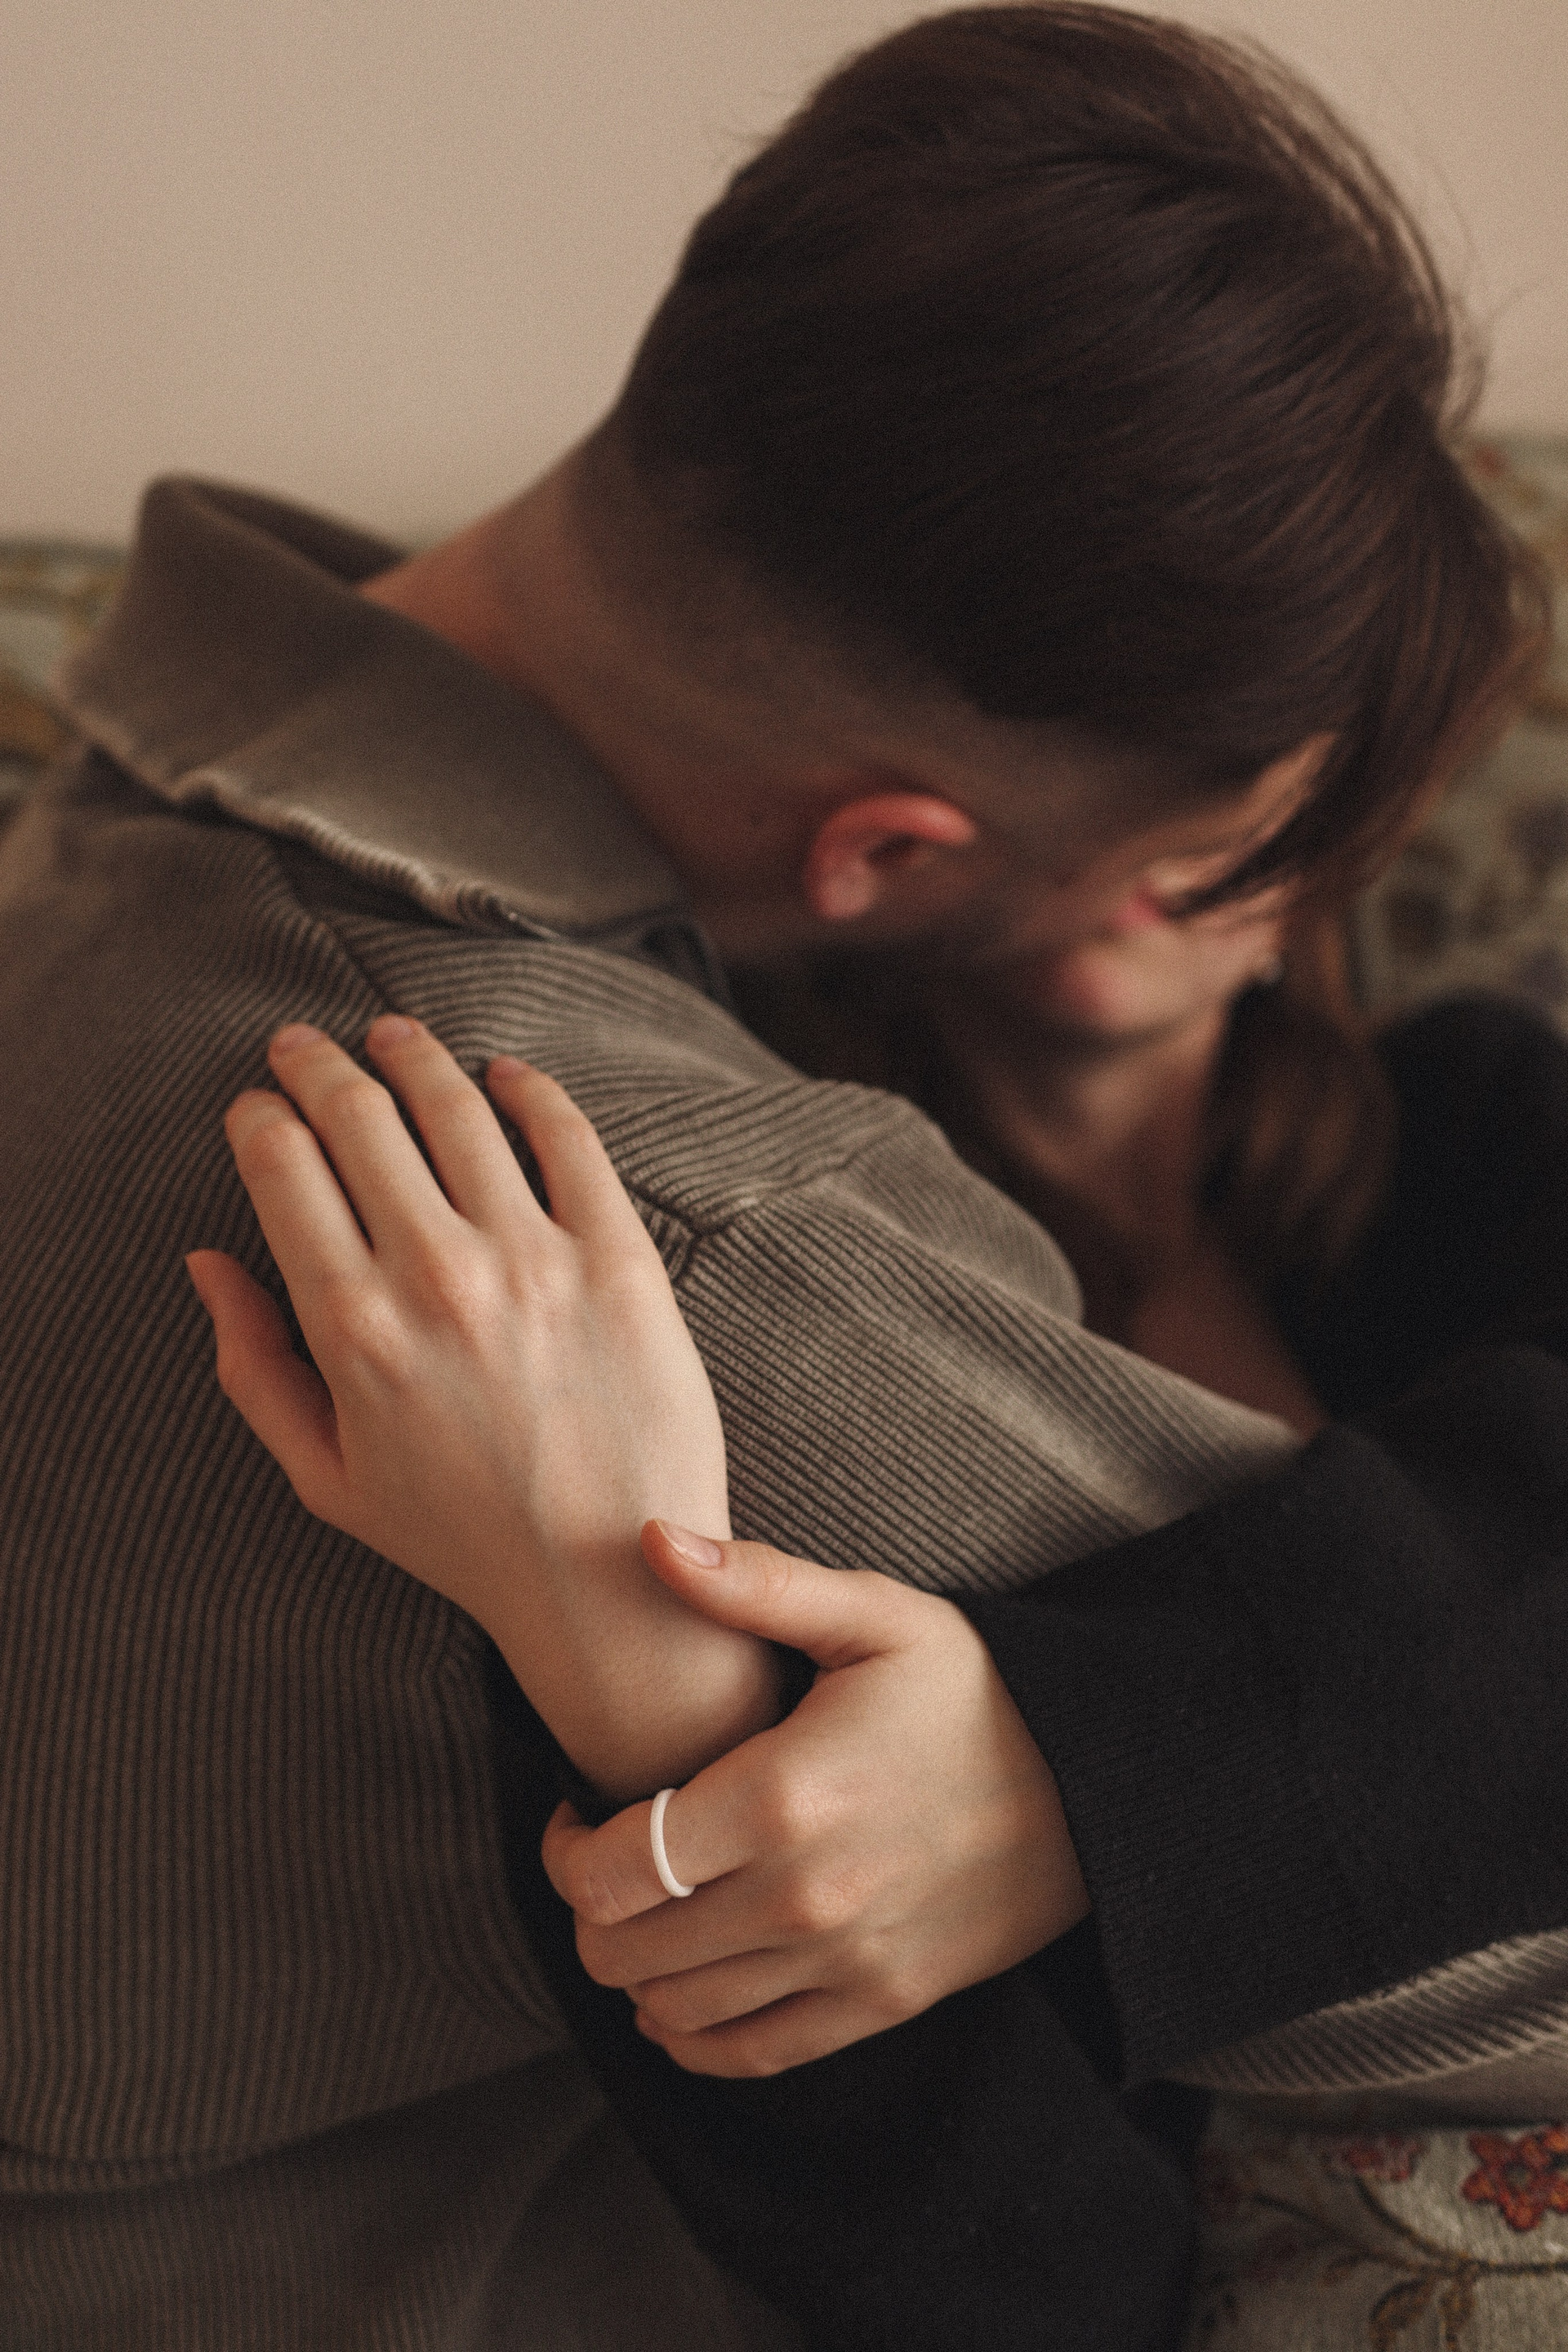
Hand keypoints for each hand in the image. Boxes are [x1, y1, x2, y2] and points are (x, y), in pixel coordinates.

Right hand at [186, 1015, 778, 1796]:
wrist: (608, 1578)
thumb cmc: (460, 1535)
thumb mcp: (324, 1473)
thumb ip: (252, 1365)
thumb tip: (206, 1261)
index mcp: (351, 1326)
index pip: (283, 1165)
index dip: (261, 1116)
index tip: (259, 1106)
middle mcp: (435, 1276)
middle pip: (357, 1114)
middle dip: (316, 1065)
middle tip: (306, 1045)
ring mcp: (532, 1260)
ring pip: (456, 1105)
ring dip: (413, 1053)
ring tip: (396, 1036)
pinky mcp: (618, 1257)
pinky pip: (568, 1137)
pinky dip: (530, 1089)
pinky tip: (507, 1075)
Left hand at [543, 1520, 1089, 2075]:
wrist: (1098, 1783)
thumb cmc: (977, 1690)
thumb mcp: (876, 1615)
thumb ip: (757, 1585)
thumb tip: (652, 1538)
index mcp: (782, 1796)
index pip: (611, 1868)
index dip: (564, 1849)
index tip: (578, 1811)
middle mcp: (803, 1897)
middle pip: (626, 1949)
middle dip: (589, 1910)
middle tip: (605, 1861)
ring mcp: (844, 1962)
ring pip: (675, 2010)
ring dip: (633, 1973)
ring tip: (644, 1915)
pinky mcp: (880, 2003)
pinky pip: (749, 2054)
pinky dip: (693, 2038)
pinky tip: (682, 1991)